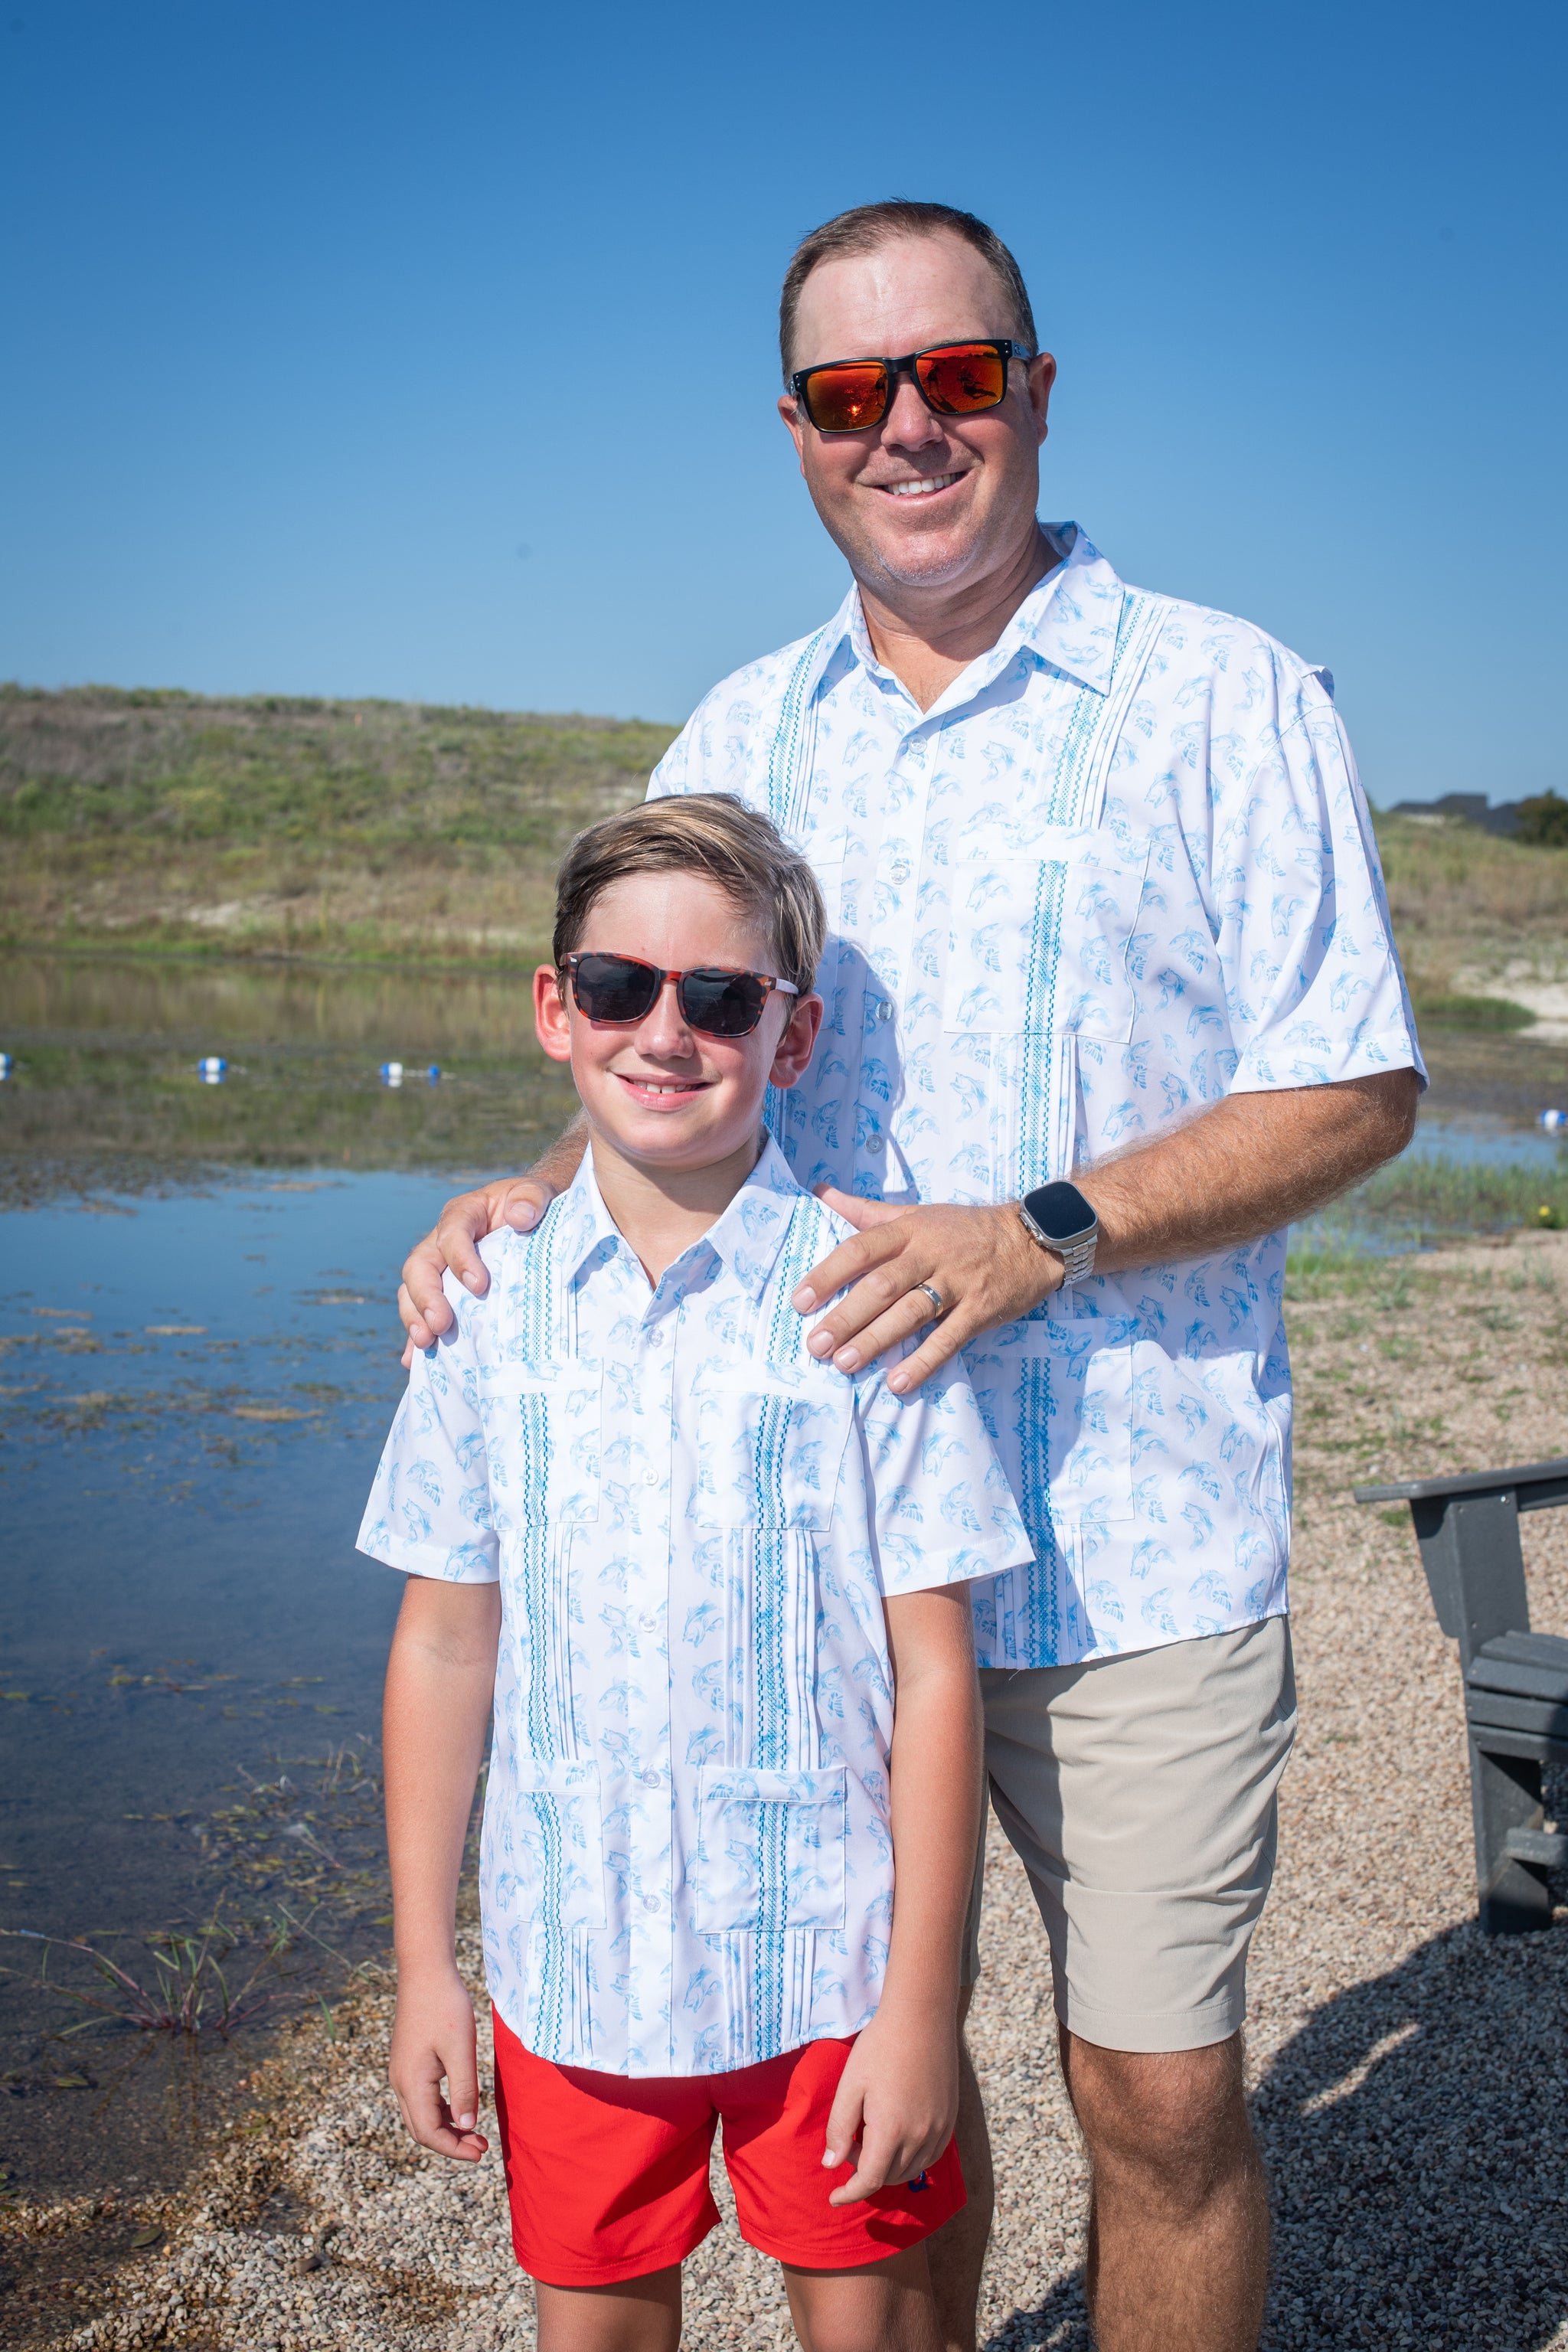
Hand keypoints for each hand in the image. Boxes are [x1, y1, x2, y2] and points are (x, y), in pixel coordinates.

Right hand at [387, 1965, 488, 2162]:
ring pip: (421, 2115)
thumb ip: (464, 2090)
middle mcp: (401, 2082)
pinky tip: (462, 2108)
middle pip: (422, 2129)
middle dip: (451, 2143)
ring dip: (447, 2128)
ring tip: (476, 2134)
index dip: (454, 2148)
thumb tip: (467, 2126)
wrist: (425, 1972)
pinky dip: (441, 2111)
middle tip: (482, 2148)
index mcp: (411, 2083)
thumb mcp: (461, 2050)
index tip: (481, 2154)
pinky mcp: (409, 2063)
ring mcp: (402, 2072)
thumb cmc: (446, 2007)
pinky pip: (422, 2099)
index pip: (429, 2133)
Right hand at [398, 1178, 557, 1362]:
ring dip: (414, 1317)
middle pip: (420, 1265)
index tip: (481, 1286)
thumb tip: (521, 1217)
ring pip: (412, 1290)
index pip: (452, 1233)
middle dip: (426, 1296)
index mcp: (464, 1214)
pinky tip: (414, 1361)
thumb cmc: (534, 1206)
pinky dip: (415, 1335)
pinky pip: (421, 1313)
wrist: (534, 1219)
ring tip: (425, 1343)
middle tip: (440, 1325)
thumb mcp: (537, 1194)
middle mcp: (442, 1241)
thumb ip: (532, 1198)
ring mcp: (439, 1268)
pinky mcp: (443, 1293)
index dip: (461, 1259)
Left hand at [795, 1193, 1058, 1393]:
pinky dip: (924, 1361)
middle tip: (816, 1345)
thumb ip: (865, 1211)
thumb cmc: (964, 1228)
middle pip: (881, 1286)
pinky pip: (949, 1339)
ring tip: (845, 1364)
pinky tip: (898, 1382)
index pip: (861, 1249)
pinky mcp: (981, 1310)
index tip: (800, 1301)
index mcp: (910, 1230)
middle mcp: (930, 1254)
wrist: (1032, 1238)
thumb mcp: (916, 1213)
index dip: (828, 1274)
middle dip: (846, 1316)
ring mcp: (957, 1283)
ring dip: (876, 1340)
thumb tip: (819, 1193)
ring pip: (911, 1313)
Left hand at [822, 2005, 957, 2205]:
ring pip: (911, 2169)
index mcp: (891, 2131)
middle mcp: (920, 2137)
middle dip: (865, 2171)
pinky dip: (911, 2158)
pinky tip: (898, 2136)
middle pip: (890, 2177)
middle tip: (851, 2142)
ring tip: (872, 2134)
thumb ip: (839, 2128)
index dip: (850, 2194)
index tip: (834, 2198)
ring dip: (888, 2166)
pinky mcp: (950, 2119)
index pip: (870, 2181)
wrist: (921, 2017)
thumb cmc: (879, 2047)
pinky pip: (930, 2156)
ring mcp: (939, 2129)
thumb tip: (831, 2165)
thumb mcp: (850, 2085)